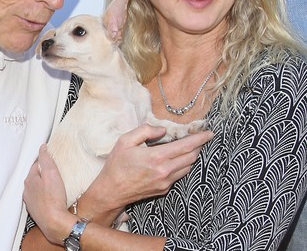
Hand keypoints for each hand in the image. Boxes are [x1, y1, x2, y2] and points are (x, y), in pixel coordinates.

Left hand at [24, 144, 75, 244]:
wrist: (54, 223)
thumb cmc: (54, 199)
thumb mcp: (52, 173)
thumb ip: (46, 159)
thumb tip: (42, 148)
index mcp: (29, 180)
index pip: (35, 165)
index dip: (43, 161)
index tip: (50, 160)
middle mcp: (27, 191)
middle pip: (34, 177)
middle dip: (42, 174)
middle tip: (52, 172)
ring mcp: (30, 202)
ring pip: (35, 189)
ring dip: (42, 186)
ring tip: (53, 186)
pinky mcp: (36, 212)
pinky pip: (38, 200)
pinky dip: (43, 197)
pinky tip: (51, 199)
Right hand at [82, 123, 212, 216]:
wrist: (111, 190)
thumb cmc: (116, 164)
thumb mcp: (125, 141)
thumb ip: (145, 131)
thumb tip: (162, 130)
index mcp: (157, 157)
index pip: (186, 146)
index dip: (200, 138)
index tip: (209, 133)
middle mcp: (165, 171)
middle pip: (191, 157)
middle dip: (198, 147)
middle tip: (199, 139)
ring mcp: (166, 182)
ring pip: (187, 167)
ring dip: (191, 157)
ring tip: (188, 149)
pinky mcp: (164, 189)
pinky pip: (178, 176)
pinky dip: (181, 166)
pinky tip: (174, 161)